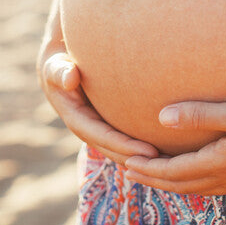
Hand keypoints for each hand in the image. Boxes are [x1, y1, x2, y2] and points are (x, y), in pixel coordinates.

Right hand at [38, 52, 158, 164]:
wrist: (58, 68)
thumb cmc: (59, 64)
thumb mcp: (55, 66)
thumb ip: (60, 71)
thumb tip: (70, 78)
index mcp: (76, 119)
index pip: (103, 137)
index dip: (125, 146)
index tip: (149, 151)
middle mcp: (87, 130)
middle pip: (114, 150)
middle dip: (138, 157)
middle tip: (166, 161)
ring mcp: (96, 130)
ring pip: (120, 149)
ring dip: (141, 157)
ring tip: (170, 159)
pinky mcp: (105, 125)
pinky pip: (123, 139)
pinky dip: (139, 146)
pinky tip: (164, 147)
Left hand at [123, 97, 225, 194]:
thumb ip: (199, 114)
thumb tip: (161, 117)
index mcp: (219, 164)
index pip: (173, 172)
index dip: (148, 169)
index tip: (127, 164)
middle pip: (181, 185)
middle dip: (154, 180)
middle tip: (131, 174)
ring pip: (198, 189)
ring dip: (174, 184)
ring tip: (157, 177)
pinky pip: (215, 188)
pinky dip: (195, 184)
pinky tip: (199, 177)